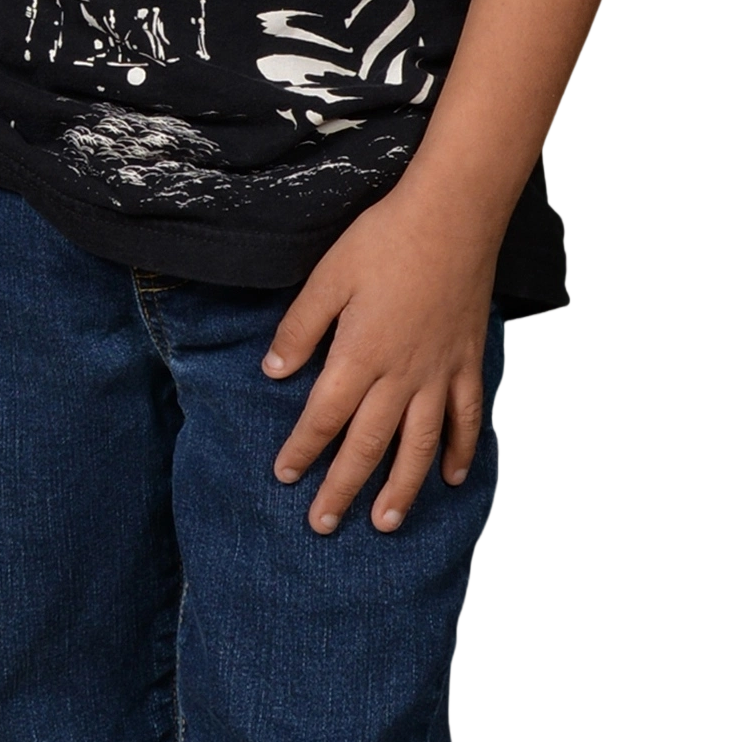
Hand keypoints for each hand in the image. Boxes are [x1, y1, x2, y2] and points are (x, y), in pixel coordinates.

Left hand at [260, 180, 499, 534]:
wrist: (452, 216)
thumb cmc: (384, 240)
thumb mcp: (328, 277)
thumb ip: (300, 328)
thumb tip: (272, 371)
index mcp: (360, 355)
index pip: (324, 418)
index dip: (302, 450)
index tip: (284, 476)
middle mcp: (400, 376)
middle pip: (367, 445)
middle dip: (342, 489)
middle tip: (324, 525)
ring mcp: (440, 373)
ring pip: (419, 445)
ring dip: (401, 488)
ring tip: (385, 522)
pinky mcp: (469, 362)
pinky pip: (467, 418)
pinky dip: (461, 451)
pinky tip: (452, 477)